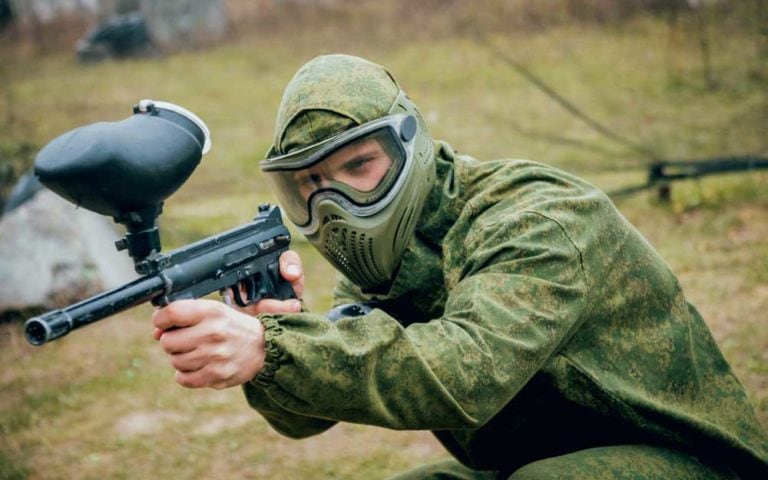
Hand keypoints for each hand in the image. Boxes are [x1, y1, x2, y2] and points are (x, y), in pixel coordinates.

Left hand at [151, 251, 304, 388]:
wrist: (264, 347)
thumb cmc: (232, 327)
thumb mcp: (213, 312)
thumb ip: (184, 317)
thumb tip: (156, 332)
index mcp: (212, 312)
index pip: (171, 313)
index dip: (160, 319)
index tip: (164, 323)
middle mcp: (213, 332)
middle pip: (167, 341)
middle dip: (172, 342)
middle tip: (187, 340)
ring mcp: (215, 356)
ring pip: (174, 361)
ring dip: (181, 358)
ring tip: (198, 353)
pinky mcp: (216, 375)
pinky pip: (183, 378)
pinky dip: (186, 374)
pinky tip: (199, 366)